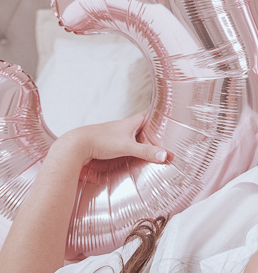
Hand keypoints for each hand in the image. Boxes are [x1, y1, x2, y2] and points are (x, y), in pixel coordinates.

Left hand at [52, 112, 169, 166]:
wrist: (76, 146)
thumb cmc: (100, 141)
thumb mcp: (127, 147)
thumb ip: (146, 152)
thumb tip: (165, 155)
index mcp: (130, 123)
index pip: (147, 114)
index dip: (157, 114)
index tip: (166, 115)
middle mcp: (122, 128)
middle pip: (141, 127)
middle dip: (151, 131)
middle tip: (163, 137)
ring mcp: (114, 136)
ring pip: (131, 137)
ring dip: (139, 142)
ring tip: (150, 149)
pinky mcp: (107, 145)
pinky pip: (122, 146)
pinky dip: (129, 151)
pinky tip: (131, 158)